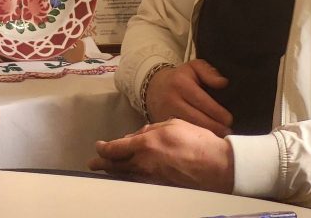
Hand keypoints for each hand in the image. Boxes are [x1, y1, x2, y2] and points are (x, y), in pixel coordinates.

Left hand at [89, 118, 233, 191]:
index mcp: (146, 144)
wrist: (218, 166)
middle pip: (117, 165)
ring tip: (104, 171)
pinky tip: (127, 177)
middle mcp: (145, 163)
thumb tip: (137, 135)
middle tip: (92, 164)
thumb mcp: (172, 124)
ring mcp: (152, 178)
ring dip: (114, 172)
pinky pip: (139, 181)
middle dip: (102, 164)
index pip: (116, 148)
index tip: (99, 146)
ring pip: (126, 175)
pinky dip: (130, 178)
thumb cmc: (197, 142)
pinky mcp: (161, 187)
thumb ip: (151, 128)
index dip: (104, 148)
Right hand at [145, 59, 232, 136]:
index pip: (204, 102)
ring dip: (206, 135)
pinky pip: (180, 134)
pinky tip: (203, 140)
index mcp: (181, 84)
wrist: (154, 86)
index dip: (219, 113)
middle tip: (227, 132)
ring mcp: (166, 113)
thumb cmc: (180, 78)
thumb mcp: (193, 68)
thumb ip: (209, 73)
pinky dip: (193, 139)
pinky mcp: (162, 124)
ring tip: (219, 137)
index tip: (229, 120)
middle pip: (198, 119)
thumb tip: (223, 83)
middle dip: (215, 128)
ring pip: (190, 129)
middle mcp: (172, 99)